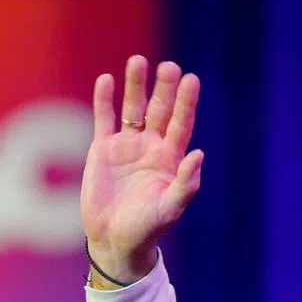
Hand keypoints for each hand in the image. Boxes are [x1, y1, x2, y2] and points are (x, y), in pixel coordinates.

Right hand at [80, 55, 203, 283]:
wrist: (115, 240)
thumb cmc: (148, 228)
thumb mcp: (170, 208)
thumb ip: (186, 183)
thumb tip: (199, 154)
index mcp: (171, 160)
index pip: (181, 124)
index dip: (186, 103)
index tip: (192, 79)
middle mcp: (151, 148)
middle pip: (160, 110)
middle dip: (165, 88)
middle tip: (170, 66)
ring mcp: (126, 146)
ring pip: (132, 109)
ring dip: (135, 86)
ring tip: (138, 61)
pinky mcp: (102, 150)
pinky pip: (103, 119)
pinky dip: (104, 100)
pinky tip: (107, 80)